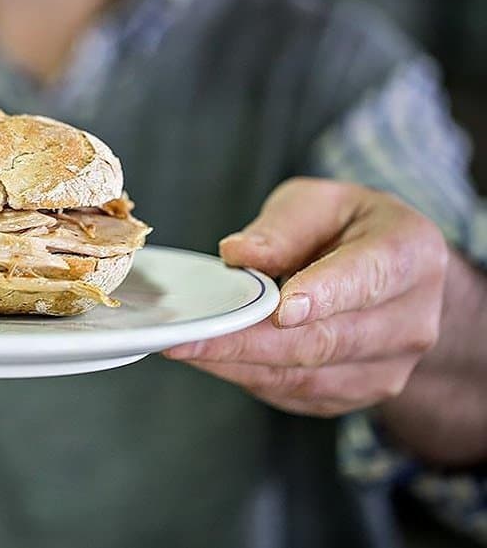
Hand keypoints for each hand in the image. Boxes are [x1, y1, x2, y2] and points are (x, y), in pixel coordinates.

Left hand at [164, 177, 447, 416]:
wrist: (393, 277)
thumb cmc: (349, 229)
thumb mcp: (320, 203)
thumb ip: (283, 228)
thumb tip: (240, 254)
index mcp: (411, 255)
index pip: (366, 279)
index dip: (323, 296)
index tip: (280, 310)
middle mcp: (413, 320)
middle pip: (326, 341)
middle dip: (249, 342)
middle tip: (188, 336)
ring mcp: (390, 366)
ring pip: (306, 377)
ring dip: (239, 365)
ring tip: (185, 347)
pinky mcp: (357, 394)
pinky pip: (296, 394)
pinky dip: (249, 377)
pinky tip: (212, 359)